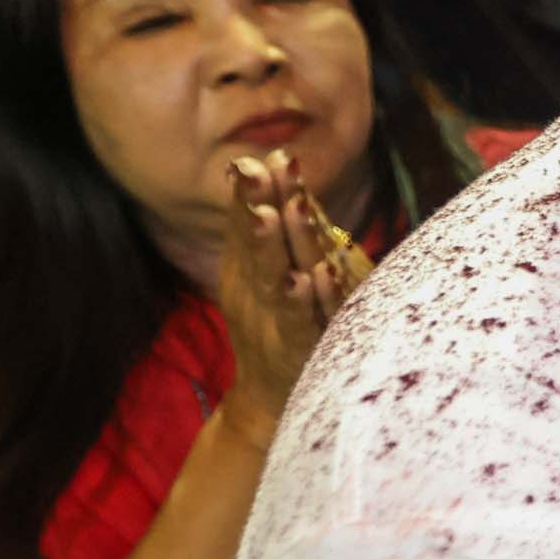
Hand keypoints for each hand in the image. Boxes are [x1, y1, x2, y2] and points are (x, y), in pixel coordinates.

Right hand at [217, 153, 363, 441]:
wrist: (270, 399)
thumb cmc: (270, 325)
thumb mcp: (260, 273)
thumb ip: (260, 225)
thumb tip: (263, 161)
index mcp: (247, 272)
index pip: (248, 225)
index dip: (252, 193)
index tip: (255, 159)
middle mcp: (256, 294)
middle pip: (258, 246)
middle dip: (258, 207)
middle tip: (257, 173)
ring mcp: (276, 322)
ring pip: (277, 279)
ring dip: (276, 246)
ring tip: (276, 213)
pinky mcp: (300, 350)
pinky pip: (304, 322)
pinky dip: (308, 299)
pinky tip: (311, 276)